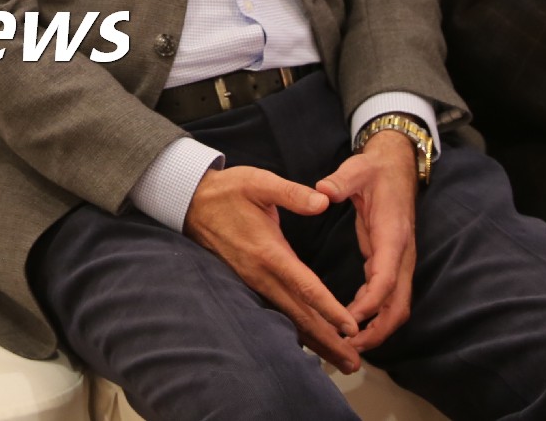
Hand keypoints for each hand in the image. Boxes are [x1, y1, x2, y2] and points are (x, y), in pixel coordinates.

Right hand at [183, 163, 360, 370]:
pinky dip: (295, 332)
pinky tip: (310, 343)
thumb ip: (292, 193)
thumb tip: (323, 201)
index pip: (304, 286)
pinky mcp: (249, 284)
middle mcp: (261, 274)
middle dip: (327, 340)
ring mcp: (253, 283)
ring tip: (340, 361)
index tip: (350, 328)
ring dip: (315, 342)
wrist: (191, 203)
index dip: (328, 308)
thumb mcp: (259, 182)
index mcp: (269, 251)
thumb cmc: (228, 191)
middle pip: (299, 315)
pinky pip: (275, 314)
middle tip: (353, 363)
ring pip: (287, 319)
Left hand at [314, 130, 419, 353]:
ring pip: (397, 304)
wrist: (396, 165)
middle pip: (399, 303)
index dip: (372, 302)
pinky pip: (387, 295)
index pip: (386, 278)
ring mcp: (398, 259)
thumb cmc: (374, 169)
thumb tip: (323, 190)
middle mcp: (401, 252)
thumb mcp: (356, 168)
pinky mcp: (389, 259)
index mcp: (393, 234)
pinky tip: (352, 319)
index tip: (351, 319)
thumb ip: (340, 180)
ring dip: (378, 326)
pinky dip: (374, 313)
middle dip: (379, 329)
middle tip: (350, 345)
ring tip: (349, 342)